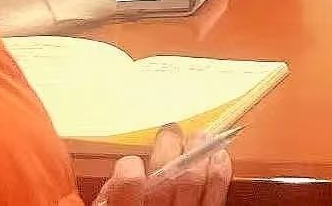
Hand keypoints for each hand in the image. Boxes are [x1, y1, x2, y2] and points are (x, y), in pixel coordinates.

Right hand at [94, 125, 231, 205]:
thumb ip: (111, 198)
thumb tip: (122, 174)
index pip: (129, 183)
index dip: (129, 165)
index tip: (131, 161)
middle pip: (167, 175)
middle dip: (169, 146)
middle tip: (169, 132)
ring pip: (194, 178)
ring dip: (198, 151)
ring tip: (198, 135)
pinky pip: (218, 192)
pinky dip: (220, 170)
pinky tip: (218, 155)